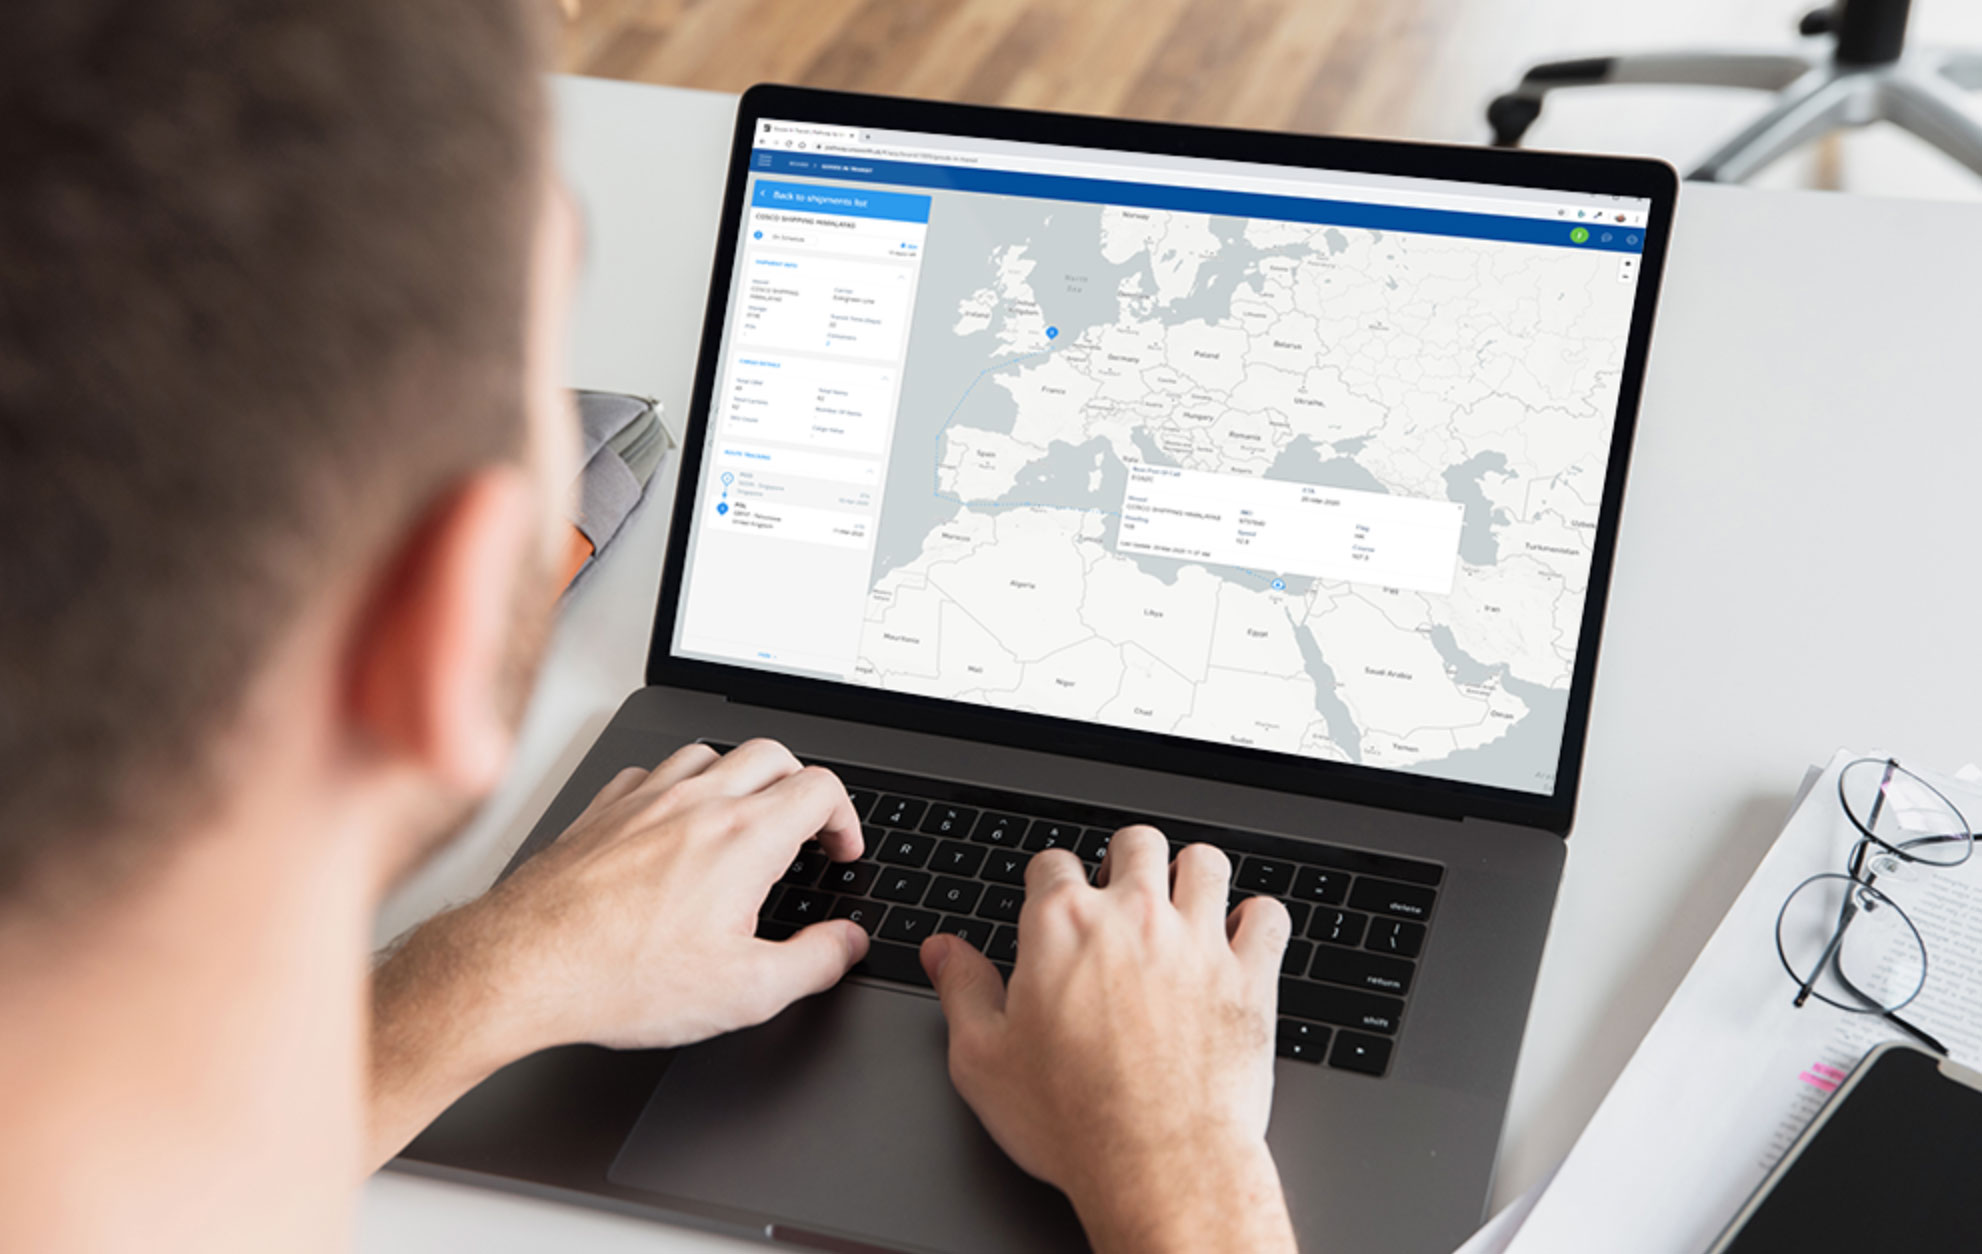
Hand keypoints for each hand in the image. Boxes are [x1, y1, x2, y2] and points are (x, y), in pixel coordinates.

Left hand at [367, 739, 867, 1166]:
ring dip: (740, 778)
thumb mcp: (746, 993)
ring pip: (712, 753)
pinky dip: (676, 788)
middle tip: (802, 830)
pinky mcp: (602, 809)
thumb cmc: (622, 978)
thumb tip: (846, 943)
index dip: (845, 818)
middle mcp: (698, 801)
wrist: (523, 966)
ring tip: (741, 821)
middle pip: (774, 754)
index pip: (820, 787)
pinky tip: (671, 825)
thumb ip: (814, 963)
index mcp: (744, 837)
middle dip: (801, 786)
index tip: (839, 851)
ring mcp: (645, 798)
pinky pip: (652, 771)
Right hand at [918, 827, 1296, 1253]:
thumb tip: (943, 951)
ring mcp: (1197, 940)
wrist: (1159, 1164)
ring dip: (1190, 875)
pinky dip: (1256, 919)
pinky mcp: (1249, 975)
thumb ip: (962, 990)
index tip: (1054, 904)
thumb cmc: (1072, 1120)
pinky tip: (1240, 938)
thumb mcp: (982, 1059)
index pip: (1052, 862)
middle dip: (1125, 860)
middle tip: (1121, 895)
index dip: (1049, 882)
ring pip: (1204, 861)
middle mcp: (1133, 916)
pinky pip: (1267, 915)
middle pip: (1135, 842)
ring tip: (1182, 903)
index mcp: (1061, 926)